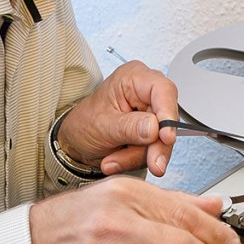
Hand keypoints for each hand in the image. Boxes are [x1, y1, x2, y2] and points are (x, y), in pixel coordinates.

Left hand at [57, 60, 177, 176]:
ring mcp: (150, 114)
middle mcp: (146, 93)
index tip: (166, 137)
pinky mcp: (151, 132)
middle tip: (152, 165)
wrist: (75, 143)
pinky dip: (135, 159)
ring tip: (112, 161)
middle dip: (154, 146)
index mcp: (134, 78)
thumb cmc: (84, 123)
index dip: (168, 113)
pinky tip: (116, 160)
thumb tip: (155, 129)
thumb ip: (130, 127)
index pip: (163, 90)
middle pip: (166, 119)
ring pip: (160, 140)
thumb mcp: (103, 125)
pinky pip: (154, 150)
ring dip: (138, 155)